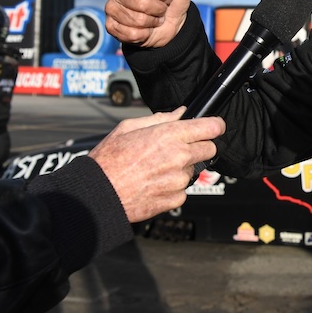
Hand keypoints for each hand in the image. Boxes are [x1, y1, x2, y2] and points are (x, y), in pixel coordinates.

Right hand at [88, 108, 223, 222]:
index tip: (214, 127)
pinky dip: (173, 187)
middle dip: (200, 146)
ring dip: (182, 169)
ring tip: (156, 169)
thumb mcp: (127, 128)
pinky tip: (154, 184)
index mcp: (168, 135)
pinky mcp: (175, 199)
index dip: (215, 125)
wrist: (96, 194)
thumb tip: (181, 113)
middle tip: (179, 149)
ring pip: (194, 170)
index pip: (211, 127)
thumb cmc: (107, 161)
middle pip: (210, 149)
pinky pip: (184, 190)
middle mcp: (178, 157)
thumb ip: (159, 119)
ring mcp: (178, 180)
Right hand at [105, 0, 192, 47]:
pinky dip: (142, 34)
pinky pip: (129, 32)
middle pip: (142, 3)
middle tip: (160, 9)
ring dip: (152, 23)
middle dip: (159, 10)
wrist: (170, 26)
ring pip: (136, 20)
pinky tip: (143, 29)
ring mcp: (111, 6)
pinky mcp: (110, 25)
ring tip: (152, 18)